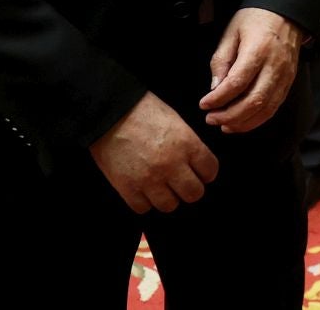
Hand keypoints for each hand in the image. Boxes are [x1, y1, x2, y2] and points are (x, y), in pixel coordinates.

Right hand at [89, 91, 218, 213]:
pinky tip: (142, 189)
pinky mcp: (128, 188)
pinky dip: (144, 201)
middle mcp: (172, 165)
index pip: (210, 171)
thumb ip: (189, 144)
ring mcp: (149, 179)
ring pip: (170, 205)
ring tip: (161, 187)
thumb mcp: (176, 121)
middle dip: (190, 188)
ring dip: (168, 197)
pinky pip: (143, 208)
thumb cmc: (144, 111)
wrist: (110, 112)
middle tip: (182, 182)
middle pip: (194, 193)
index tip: (200, 172)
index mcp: (187, 144)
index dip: (206, 172)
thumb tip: (196, 163)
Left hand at [198, 7, 303, 132]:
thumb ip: (221, 60)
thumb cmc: (255, 20)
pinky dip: (257, 119)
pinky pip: (274, 107)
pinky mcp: (289, 83)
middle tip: (211, 119)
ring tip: (224, 125)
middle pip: (254, 100)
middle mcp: (275, 66)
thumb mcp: (231, 32)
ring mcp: (285, 76)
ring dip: (243, 122)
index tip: (203, 104)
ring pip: (266, 109)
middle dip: (229, 115)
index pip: (237, 82)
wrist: (287, 14)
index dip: (218, 98)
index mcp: (258, 50)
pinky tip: (241, 122)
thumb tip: (214, 88)